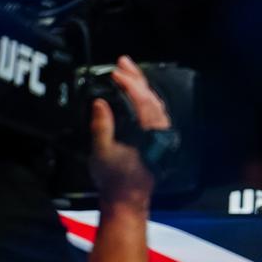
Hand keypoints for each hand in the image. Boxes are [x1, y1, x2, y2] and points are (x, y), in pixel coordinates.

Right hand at [89, 56, 170, 206]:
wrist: (127, 199)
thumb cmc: (114, 179)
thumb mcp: (102, 152)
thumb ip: (102, 126)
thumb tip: (100, 103)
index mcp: (149, 135)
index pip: (143, 102)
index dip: (131, 84)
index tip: (117, 72)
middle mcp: (159, 133)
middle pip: (152, 98)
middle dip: (138, 78)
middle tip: (122, 62)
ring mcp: (161, 136)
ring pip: (156, 104)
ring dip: (142, 86)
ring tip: (128, 71)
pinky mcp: (158, 139)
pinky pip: (156, 113)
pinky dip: (146, 99)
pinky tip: (136, 92)